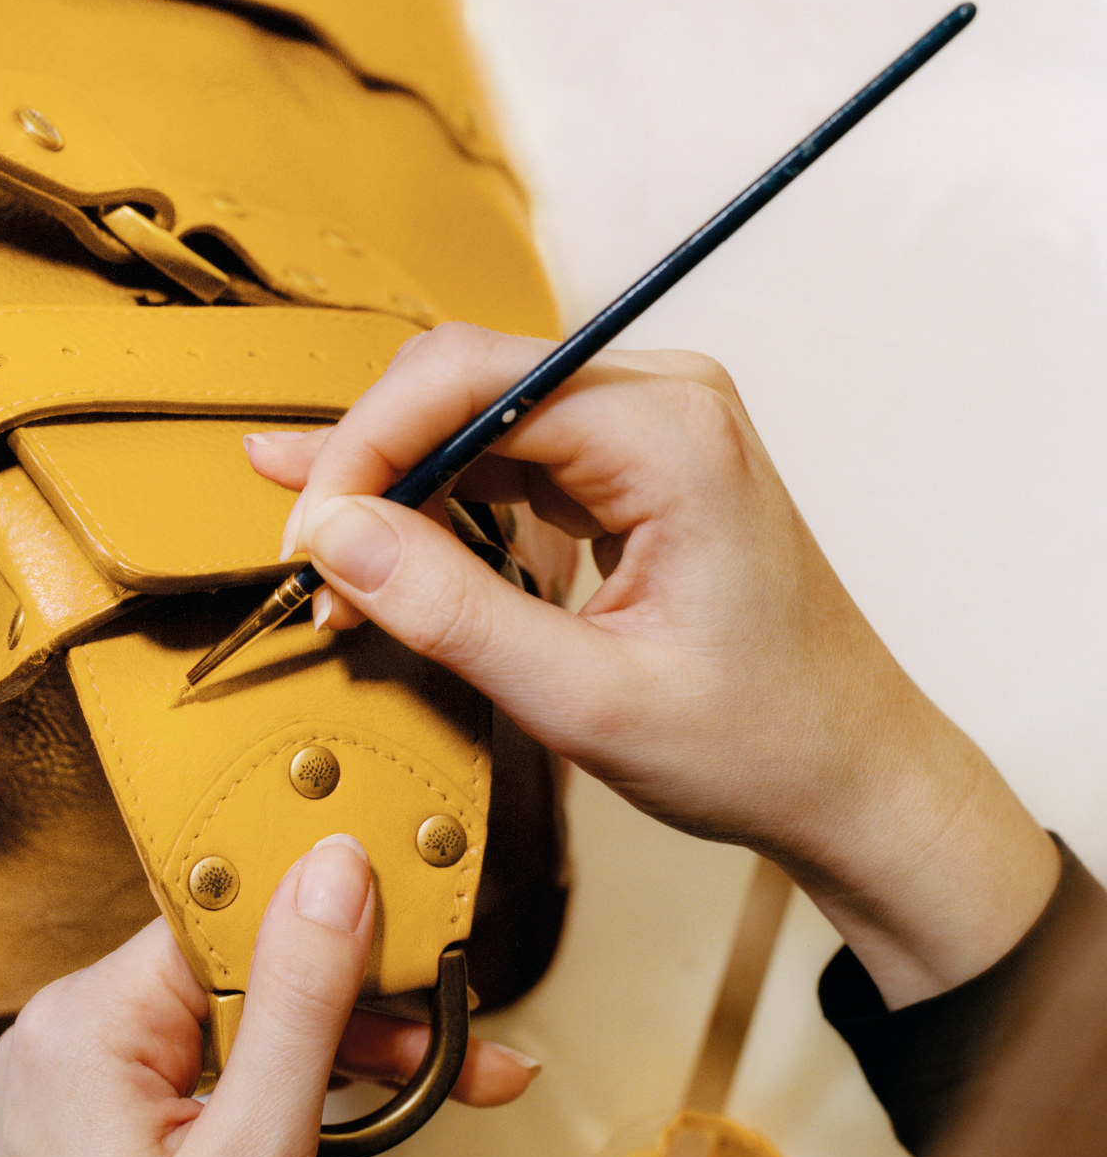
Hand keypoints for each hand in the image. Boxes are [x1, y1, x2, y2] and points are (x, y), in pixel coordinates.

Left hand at [0, 837, 534, 1156]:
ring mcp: (85, 1091)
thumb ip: (301, 1004)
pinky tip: (375, 1101)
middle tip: (465, 1036)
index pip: (224, 920)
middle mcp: (66, 1042)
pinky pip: (215, 1072)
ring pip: (239, 1024)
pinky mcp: (111, 1133)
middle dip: (358, 1000)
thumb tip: (334, 871)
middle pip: (240, 970)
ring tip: (451, 1076)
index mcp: (78, 1028)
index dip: (333, 920)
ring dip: (343, 1048)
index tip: (421, 923)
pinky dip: (294, 1089)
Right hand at [246, 326, 1056, 1008]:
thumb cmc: (759, 744)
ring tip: (324, 565)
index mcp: (670, 434)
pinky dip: (437, 504)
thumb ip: (450, 611)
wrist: (855, 776)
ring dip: (393, 487)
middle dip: (367, 464)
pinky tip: (380, 550)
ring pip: (471, 414)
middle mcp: (662, 400)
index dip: (364, 450)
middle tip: (301, 556)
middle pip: (461, 379)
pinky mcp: (633, 463)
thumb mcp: (584, 700)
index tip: (305, 538)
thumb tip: (334, 536)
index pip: (467, 382)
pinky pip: (506, 454)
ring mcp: (650, 425)